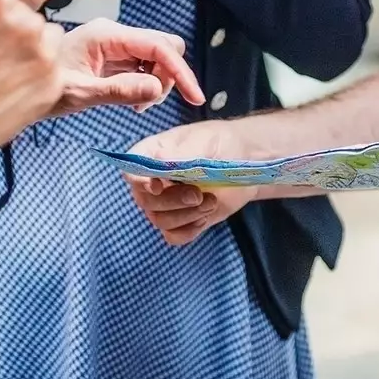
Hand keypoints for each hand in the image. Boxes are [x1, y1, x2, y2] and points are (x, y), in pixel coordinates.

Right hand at [0, 0, 64, 153]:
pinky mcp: (52, 84)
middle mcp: (26, 21)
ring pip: (48, 40)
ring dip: (31, 52)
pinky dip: (39, 77)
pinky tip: (11, 85)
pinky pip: (56, 69)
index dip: (5, 6)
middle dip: (16, 30)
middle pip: (35, 14)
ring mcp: (42, 54)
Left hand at [53, 18, 205, 115]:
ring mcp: (114, 43)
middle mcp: (114, 33)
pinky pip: (143, 64)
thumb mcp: (80, 94)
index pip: (157, 46)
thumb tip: (156, 89)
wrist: (19, 84)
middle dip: (167, 75)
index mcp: (106, 35)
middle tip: (147, 102)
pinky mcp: (113, 54)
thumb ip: (119, 91)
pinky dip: (146, 82)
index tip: (194, 97)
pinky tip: (132, 98)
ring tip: (136, 103)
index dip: (180, 71)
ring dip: (156, 81)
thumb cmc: (43, 88)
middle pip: (163, 46)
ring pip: (156, 56)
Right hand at [126, 121, 261, 244]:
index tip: (159, 187)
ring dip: (187, 215)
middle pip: (146, 201)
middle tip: (199, 195)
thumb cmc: (224, 144)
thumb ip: (180, 153)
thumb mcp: (205, 142)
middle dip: (173, 202)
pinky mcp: (182, 220)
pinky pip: (173, 235)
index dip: (139, 181)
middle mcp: (154, 179)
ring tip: (211, 201)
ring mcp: (166, 202)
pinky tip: (204, 216)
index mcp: (153, 153)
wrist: (248, 162)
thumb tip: (156, 160)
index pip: (131, 170)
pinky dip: (189, 230)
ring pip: (160, 220)